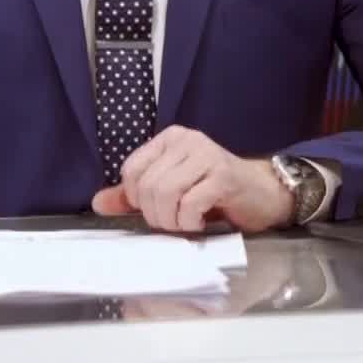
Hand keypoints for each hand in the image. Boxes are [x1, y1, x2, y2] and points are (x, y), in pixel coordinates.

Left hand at [88, 125, 291, 232]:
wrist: (264, 194)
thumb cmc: (216, 193)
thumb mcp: (172, 192)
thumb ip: (134, 196)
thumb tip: (98, 203)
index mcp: (169, 139)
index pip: (131, 171)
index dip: (136, 200)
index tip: (157, 210)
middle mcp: (186, 140)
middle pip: (147, 186)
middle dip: (156, 215)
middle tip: (175, 222)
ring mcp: (206, 155)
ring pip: (165, 194)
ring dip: (172, 221)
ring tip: (187, 223)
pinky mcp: (223, 175)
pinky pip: (189, 204)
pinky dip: (190, 222)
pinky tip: (201, 222)